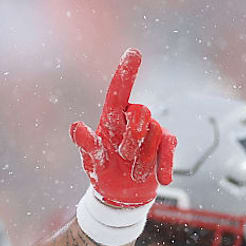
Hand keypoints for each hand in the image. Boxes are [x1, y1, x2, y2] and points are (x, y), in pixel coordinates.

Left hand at [70, 49, 176, 207]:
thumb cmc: (103, 170)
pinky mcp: (165, 144)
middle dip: (134, 137)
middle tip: (124, 157)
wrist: (121, 193)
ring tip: (133, 172)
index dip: (126, 72)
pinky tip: (162, 178)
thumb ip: (86, 143)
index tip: (133, 52)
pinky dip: (165, 164)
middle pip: (142, 113)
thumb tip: (76, 126)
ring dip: (143, 157)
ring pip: (154, 132)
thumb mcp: (92, 159)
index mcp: (112, 117)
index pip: (119, 91)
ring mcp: (150, 131)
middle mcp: (132, 119)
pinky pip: (169, 147)